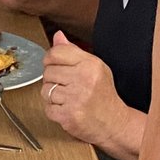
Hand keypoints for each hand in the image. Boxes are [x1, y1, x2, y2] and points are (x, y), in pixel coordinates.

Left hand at [42, 33, 123, 147]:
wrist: (113, 122)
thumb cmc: (103, 95)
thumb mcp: (94, 68)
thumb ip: (74, 51)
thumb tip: (58, 36)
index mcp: (90, 64)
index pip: (55, 53)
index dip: (50, 60)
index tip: (55, 66)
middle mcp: (83, 79)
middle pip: (48, 72)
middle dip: (53, 80)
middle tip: (66, 86)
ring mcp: (75, 98)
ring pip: (45, 90)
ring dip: (52, 96)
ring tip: (68, 98)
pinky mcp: (68, 115)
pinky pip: (47, 108)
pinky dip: (54, 110)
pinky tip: (67, 108)